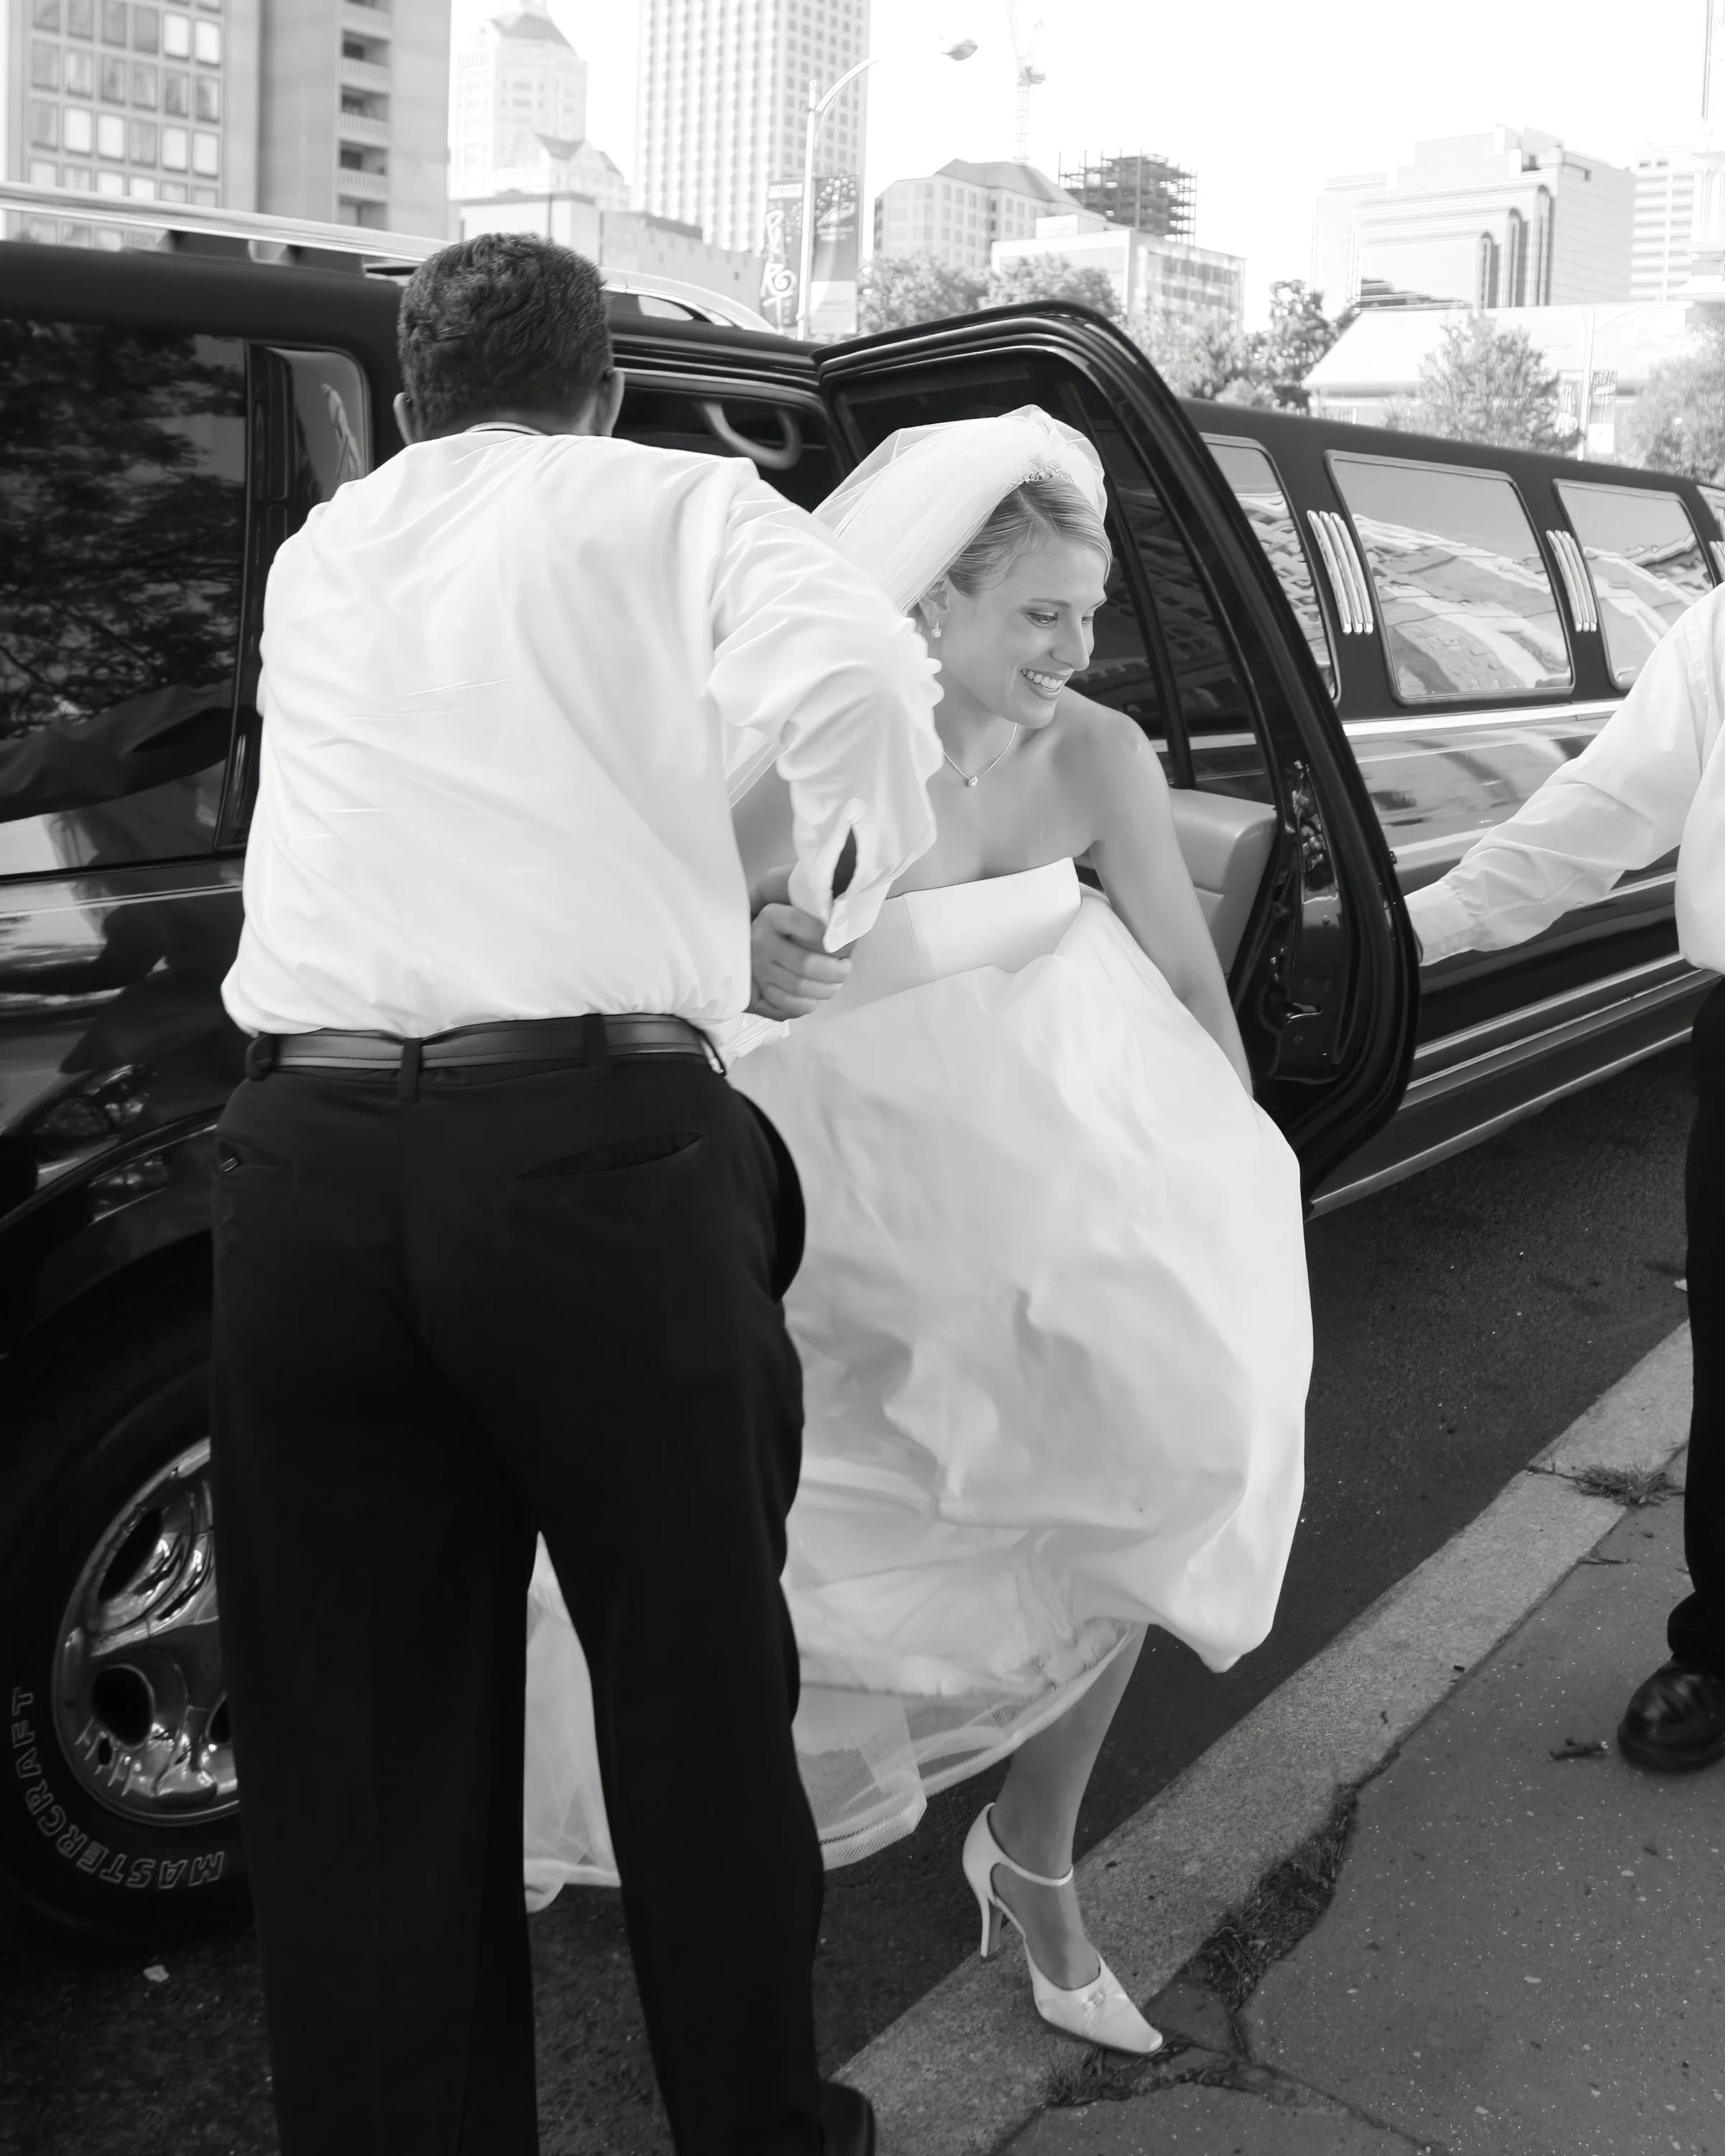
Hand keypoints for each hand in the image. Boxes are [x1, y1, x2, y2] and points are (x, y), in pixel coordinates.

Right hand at [748, 903, 851, 1019]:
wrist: (749, 948)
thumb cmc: (785, 931)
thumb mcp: (796, 915)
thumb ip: (819, 920)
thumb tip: (847, 938)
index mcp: (772, 918)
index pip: (804, 926)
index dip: (829, 940)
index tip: (844, 947)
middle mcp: (760, 943)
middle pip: (806, 964)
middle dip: (835, 971)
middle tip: (844, 969)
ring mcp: (756, 971)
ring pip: (799, 988)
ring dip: (826, 989)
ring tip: (835, 984)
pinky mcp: (755, 994)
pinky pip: (789, 1006)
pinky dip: (809, 1003)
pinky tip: (816, 996)